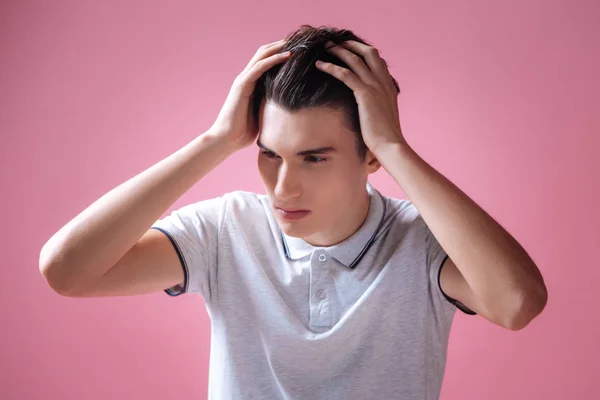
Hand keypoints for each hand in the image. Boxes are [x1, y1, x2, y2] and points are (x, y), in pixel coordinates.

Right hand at [208, 39, 291, 150]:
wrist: (227, 139)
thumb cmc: (243, 131)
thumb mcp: (263, 114)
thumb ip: (271, 105)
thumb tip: (289, 106)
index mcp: (251, 84)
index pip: (266, 61)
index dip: (280, 53)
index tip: (298, 50)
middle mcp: (246, 78)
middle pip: (264, 53)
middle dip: (281, 45)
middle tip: (299, 41)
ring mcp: (243, 80)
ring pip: (262, 56)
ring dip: (279, 48)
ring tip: (296, 42)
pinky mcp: (242, 85)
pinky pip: (259, 67)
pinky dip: (273, 59)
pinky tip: (286, 55)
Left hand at [315, 40, 405, 154]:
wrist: (390, 145)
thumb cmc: (384, 137)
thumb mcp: (383, 117)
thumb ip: (377, 106)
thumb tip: (368, 109)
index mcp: (389, 87)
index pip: (378, 61)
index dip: (364, 52)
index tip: (351, 50)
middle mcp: (384, 82)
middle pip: (369, 52)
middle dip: (352, 45)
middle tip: (336, 43)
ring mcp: (375, 87)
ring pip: (355, 60)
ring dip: (339, 51)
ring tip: (326, 47)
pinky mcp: (365, 94)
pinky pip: (346, 74)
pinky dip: (331, 67)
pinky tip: (320, 65)